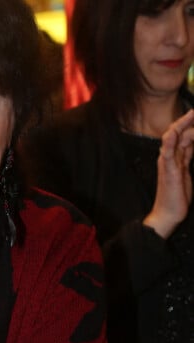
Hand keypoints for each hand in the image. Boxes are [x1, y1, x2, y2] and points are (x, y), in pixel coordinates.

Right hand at [144, 109, 193, 238]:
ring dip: (183, 125)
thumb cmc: (177, 196)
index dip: (191, 123)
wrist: (168, 213)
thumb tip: (191, 145)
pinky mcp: (168, 171)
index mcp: (176, 158)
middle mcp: (170, 157)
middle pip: (178, 133)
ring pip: (173, 139)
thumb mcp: (186, 173)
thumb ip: (188, 158)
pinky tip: (174, 132)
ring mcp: (168, 163)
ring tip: (192, 113)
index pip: (183, 135)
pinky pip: (167, 153)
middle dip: (188, 119)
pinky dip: (170, 141)